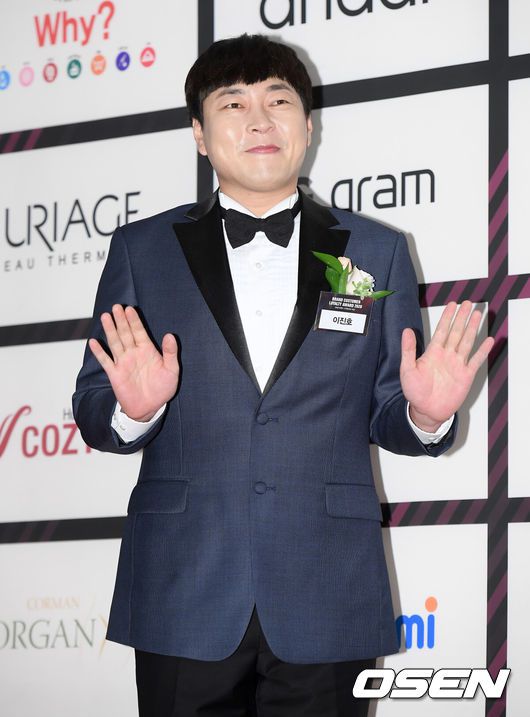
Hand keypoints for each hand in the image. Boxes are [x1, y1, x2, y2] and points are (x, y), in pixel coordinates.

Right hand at [88, 304, 178, 421]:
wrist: (150, 407)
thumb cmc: (162, 388)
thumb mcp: (171, 370)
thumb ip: (170, 352)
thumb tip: (170, 335)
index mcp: (147, 350)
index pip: (139, 331)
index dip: (134, 320)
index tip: (130, 309)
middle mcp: (133, 353)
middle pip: (126, 333)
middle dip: (121, 320)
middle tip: (116, 307)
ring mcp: (123, 362)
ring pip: (115, 343)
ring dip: (110, 330)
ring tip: (105, 316)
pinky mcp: (115, 374)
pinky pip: (105, 361)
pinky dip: (99, 352)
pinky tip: (93, 342)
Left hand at [400, 301, 493, 432]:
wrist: (426, 411)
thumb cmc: (415, 392)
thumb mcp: (407, 369)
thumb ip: (408, 350)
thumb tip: (406, 330)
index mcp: (432, 353)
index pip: (441, 330)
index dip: (447, 317)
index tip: (452, 304)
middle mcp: (446, 356)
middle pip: (456, 332)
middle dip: (462, 317)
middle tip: (468, 303)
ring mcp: (457, 364)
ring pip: (466, 342)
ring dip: (472, 328)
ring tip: (478, 314)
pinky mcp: (465, 375)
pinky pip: (476, 360)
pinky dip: (483, 351)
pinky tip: (488, 340)